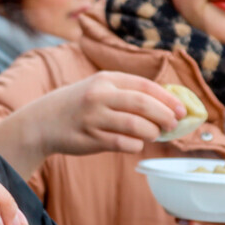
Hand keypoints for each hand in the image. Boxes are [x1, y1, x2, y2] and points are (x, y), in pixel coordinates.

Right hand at [0, 72, 184, 177]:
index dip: (167, 99)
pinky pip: (122, 143)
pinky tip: (135, 144)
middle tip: (174, 125)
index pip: (145, 86)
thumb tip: (167, 106)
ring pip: (135, 125)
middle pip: (143, 105)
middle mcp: (99, 95)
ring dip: (151, 132)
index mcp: (106, 79)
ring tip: (154, 135)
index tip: (181, 110)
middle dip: (164, 116)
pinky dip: (135, 145)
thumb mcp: (99, 88)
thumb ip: (127, 93)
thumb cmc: (79, 105)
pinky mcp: (89, 138)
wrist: (42, 121)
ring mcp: (93, 117)